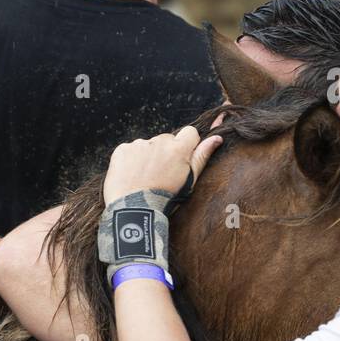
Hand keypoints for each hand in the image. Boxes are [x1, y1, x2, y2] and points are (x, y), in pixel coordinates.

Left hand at [103, 125, 223, 204]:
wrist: (134, 208)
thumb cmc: (165, 197)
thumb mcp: (189, 179)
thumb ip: (202, 156)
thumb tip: (217, 138)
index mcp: (179, 148)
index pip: (189, 132)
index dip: (187, 144)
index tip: (180, 158)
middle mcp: (159, 142)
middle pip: (166, 139)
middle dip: (165, 152)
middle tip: (160, 173)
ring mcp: (139, 144)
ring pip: (147, 145)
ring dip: (147, 156)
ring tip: (144, 177)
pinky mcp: (122, 149)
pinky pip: (129, 150)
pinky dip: (130, 160)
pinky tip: (131, 175)